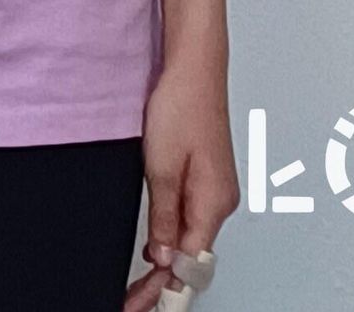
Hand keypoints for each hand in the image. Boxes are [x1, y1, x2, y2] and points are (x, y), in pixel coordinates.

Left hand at [125, 53, 239, 311]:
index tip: (138, 305)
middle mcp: (220, 200)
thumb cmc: (183, 102)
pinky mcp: (207, 177)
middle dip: (165, 283)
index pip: (190, 265)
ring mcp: (216, 188)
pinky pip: (192, 219)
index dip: (163, 292)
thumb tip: (164, 257)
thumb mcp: (161, 166)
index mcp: (213, 202)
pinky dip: (175, 237)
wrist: (194, 65)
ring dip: (169, 261)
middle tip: (133, 299)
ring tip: (140, 283)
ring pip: (193, 239)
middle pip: (195, 258)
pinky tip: (158, 245)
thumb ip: (165, 217)